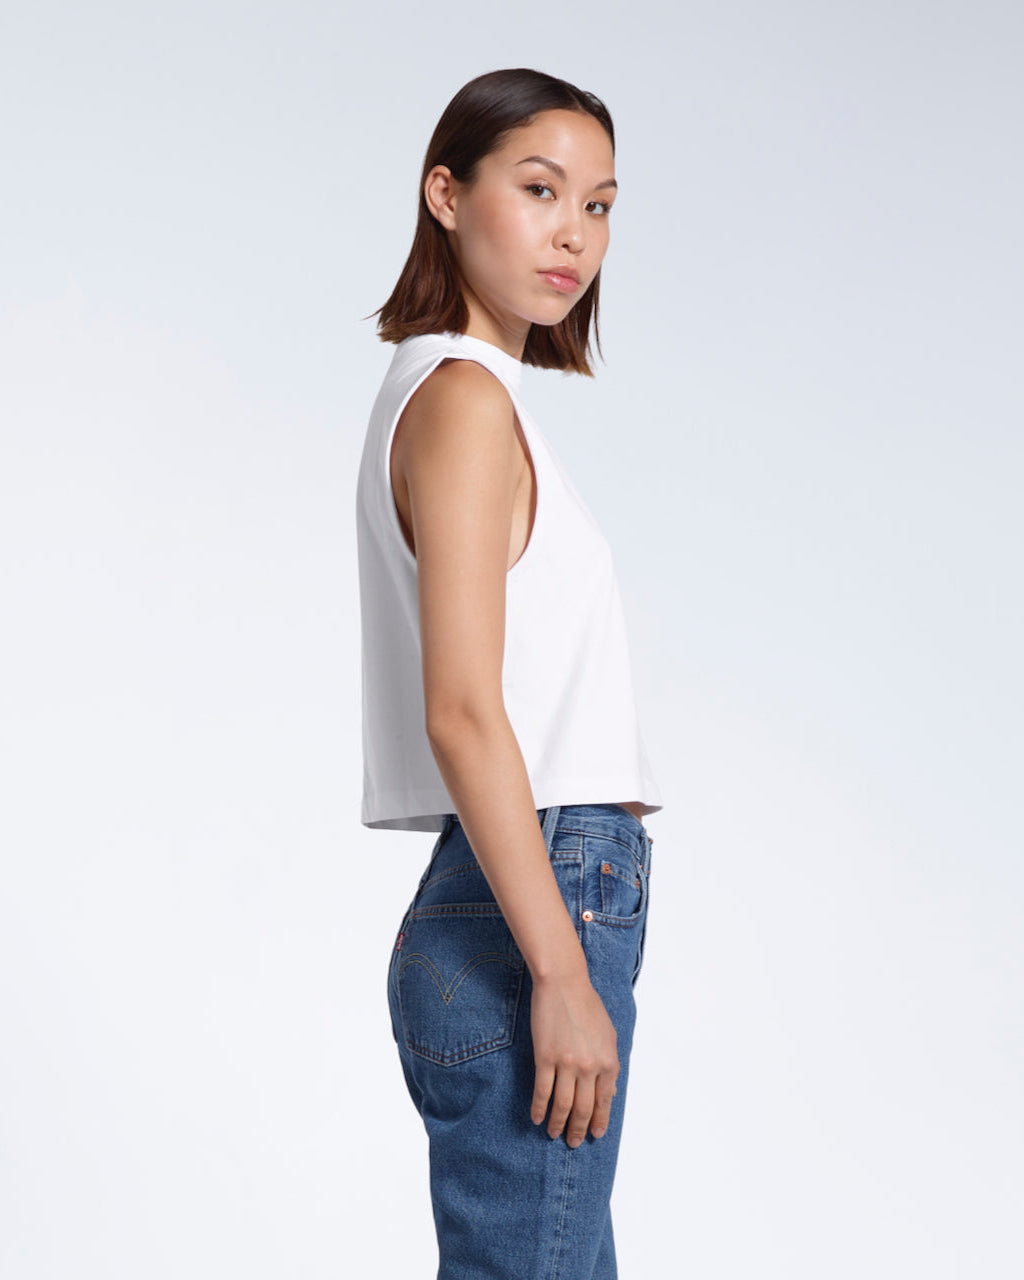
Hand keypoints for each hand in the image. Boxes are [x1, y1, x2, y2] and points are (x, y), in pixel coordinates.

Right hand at [529, 972, 618, 1146]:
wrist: (564, 984)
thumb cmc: (587, 1004)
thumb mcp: (608, 1034)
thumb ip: (609, 1063)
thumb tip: (610, 1090)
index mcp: (608, 1061)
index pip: (605, 1100)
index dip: (600, 1120)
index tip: (596, 1133)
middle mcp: (590, 1067)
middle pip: (584, 1108)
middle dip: (579, 1129)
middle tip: (574, 1142)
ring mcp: (567, 1064)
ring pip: (563, 1105)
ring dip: (558, 1124)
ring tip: (553, 1134)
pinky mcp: (545, 1058)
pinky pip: (542, 1091)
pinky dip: (539, 1108)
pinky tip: (536, 1117)